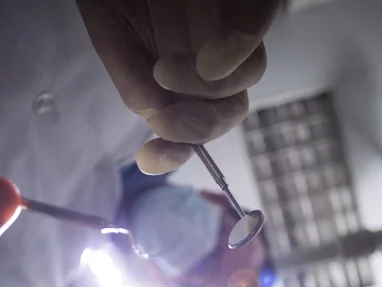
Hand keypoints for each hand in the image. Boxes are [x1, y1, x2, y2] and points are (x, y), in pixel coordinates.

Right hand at [76, 0, 281, 173]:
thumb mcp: (114, 40)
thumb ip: (135, 85)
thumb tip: (160, 124)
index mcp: (180, 78)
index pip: (194, 128)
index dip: (176, 152)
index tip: (150, 157)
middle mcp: (210, 59)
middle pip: (228, 112)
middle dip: (199, 128)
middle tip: (166, 118)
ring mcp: (228, 30)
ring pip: (247, 78)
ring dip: (207, 91)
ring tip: (163, 70)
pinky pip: (256, 23)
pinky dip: (237, 49)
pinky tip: (209, 60)